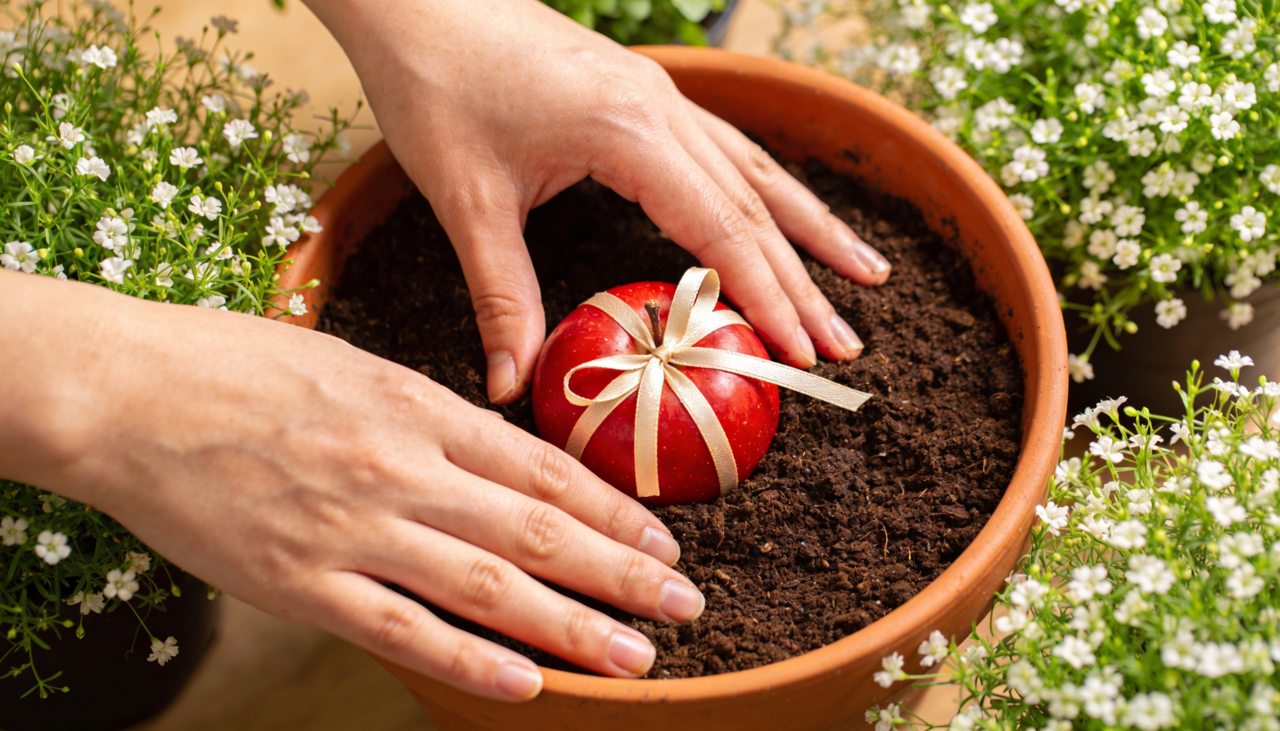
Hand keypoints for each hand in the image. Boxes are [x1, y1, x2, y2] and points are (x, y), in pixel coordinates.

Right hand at [0, 271, 703, 700]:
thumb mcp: (357, 368)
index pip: (541, 469)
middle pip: (536, 532)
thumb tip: (504, 460)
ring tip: (636, 652)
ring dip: (573, 624)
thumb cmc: (242, 369)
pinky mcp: (299, 582)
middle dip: (622, 571)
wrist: (131, 392)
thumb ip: (432, 419)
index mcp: (417, 408)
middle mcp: (401, 470)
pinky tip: (528, 685)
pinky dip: (468, 662)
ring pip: (486, 587)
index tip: (663, 538)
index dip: (612, 510)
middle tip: (685, 602)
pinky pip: (399, 630)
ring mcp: (352, 529)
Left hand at [302, 0, 891, 403]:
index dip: (767, 297)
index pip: (722, 228)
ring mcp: (660, 96)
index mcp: (629, 133)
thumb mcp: (465, 201)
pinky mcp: (645, 93)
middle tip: (848, 347)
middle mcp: (662, 110)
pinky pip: (727, 149)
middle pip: (755, 206)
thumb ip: (501, 296)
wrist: (417, 0)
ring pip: (755, 172)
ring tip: (866, 275)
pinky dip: (768, 192)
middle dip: (806, 280)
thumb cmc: (436, 87)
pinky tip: (788, 216)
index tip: (801, 355)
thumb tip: (512, 386)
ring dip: (809, 229)